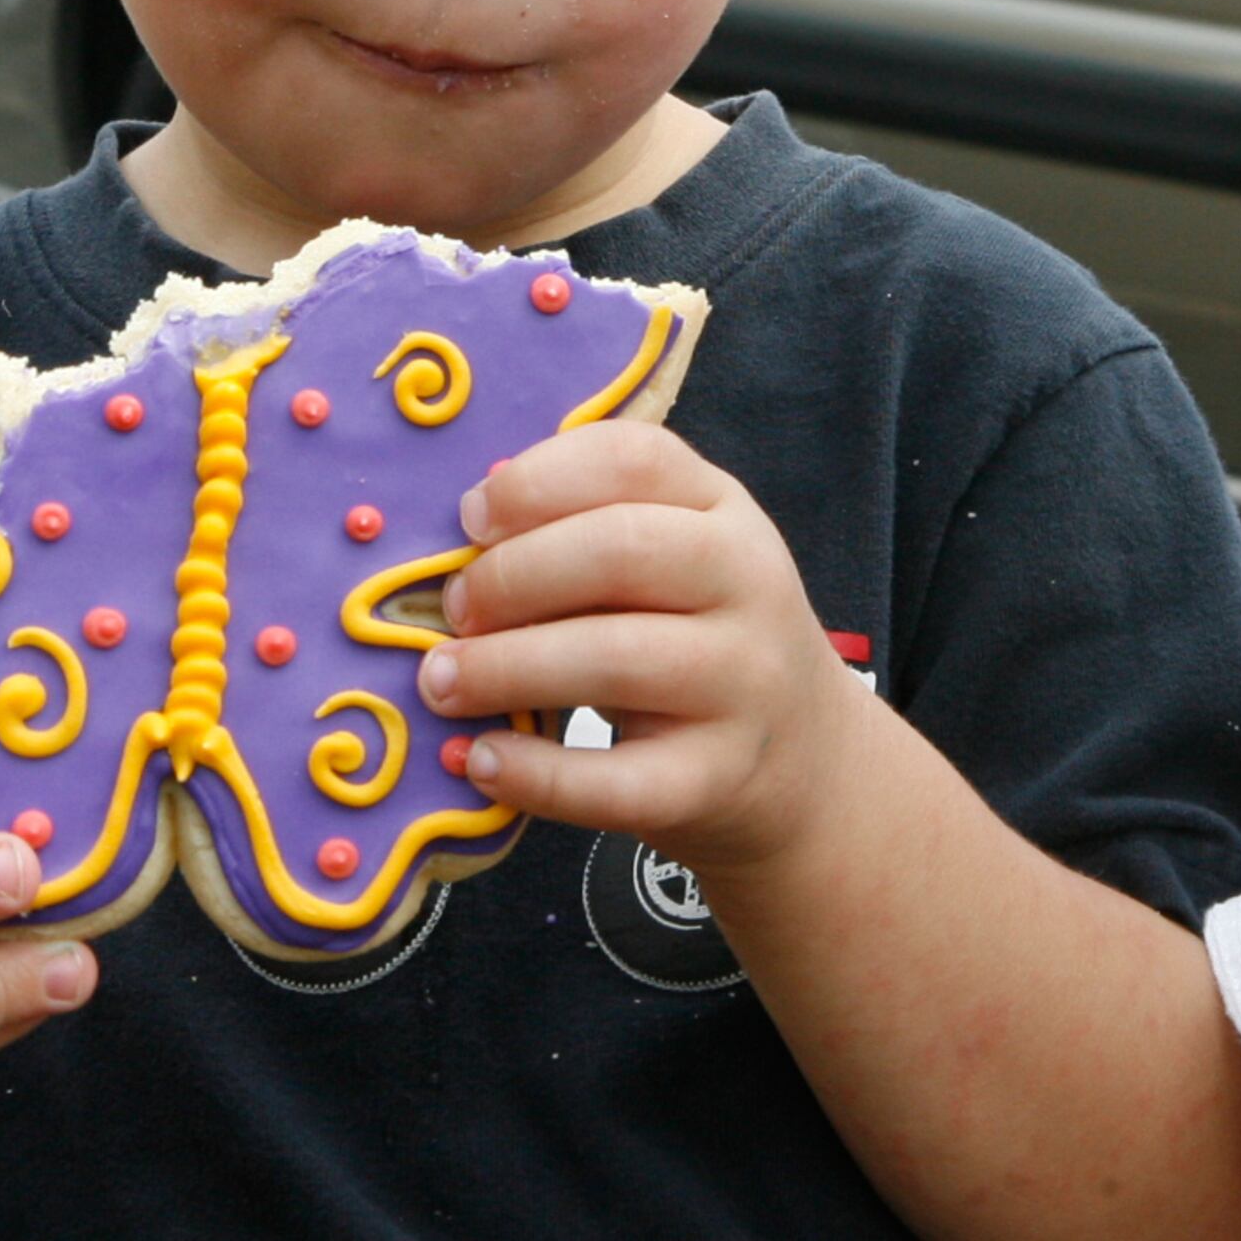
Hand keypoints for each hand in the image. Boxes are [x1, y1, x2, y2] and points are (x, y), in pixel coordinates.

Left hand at [421, 419, 863, 885]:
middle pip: (621, 549)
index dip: (538, 481)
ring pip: (615, 658)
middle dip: (512, 576)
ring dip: (504, 667)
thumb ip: (591, 525)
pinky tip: (481, 759)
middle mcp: (749, 584)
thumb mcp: (674, 557)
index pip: (635, 460)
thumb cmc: (698, 636)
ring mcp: (743, 683)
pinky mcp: (718, 777)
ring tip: (441, 682)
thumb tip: (474, 516)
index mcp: (725, 510)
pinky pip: (616, 781)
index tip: (471, 520)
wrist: (799, 753)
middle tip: (453, 610)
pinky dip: (534, 772)